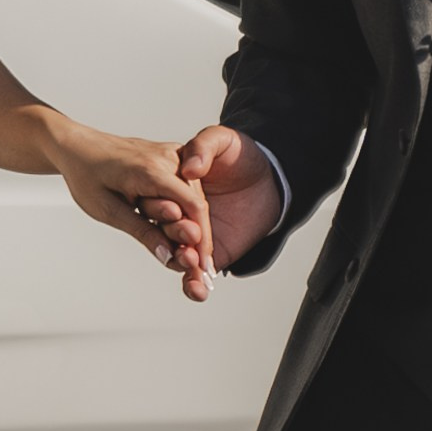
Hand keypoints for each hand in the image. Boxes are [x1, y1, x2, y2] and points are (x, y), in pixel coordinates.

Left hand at [49, 126, 216, 296]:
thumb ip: (141, 231)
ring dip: (190, 224)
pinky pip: (183, 188)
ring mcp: (170, 156)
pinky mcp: (169, 159)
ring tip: (181, 252)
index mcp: (151, 170)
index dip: (202, 239)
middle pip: (196, 203)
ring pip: (192, 196)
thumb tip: (167, 255)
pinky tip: (176, 231)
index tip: (202, 264)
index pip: (192, 206)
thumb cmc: (86, 174)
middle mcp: (167, 158)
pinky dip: (184, 210)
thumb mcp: (108, 210)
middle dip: (197, 237)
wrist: (78, 146)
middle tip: (193, 267)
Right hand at [177, 125, 285, 276]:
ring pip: (178, 255)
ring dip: (182, 264)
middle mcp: (180, 213)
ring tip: (192, 264)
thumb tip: (190, 168)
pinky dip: (193, 284)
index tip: (173, 213)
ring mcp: (195, 235)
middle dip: (173, 239)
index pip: (160, 203)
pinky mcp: (212, 253)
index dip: (162, 210)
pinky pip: (197, 273)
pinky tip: (197, 290)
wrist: (271, 177)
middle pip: (166, 231)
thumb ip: (204, 145)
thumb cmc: (242, 155)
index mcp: (174, 188)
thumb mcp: (222, 140)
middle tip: (188, 239)